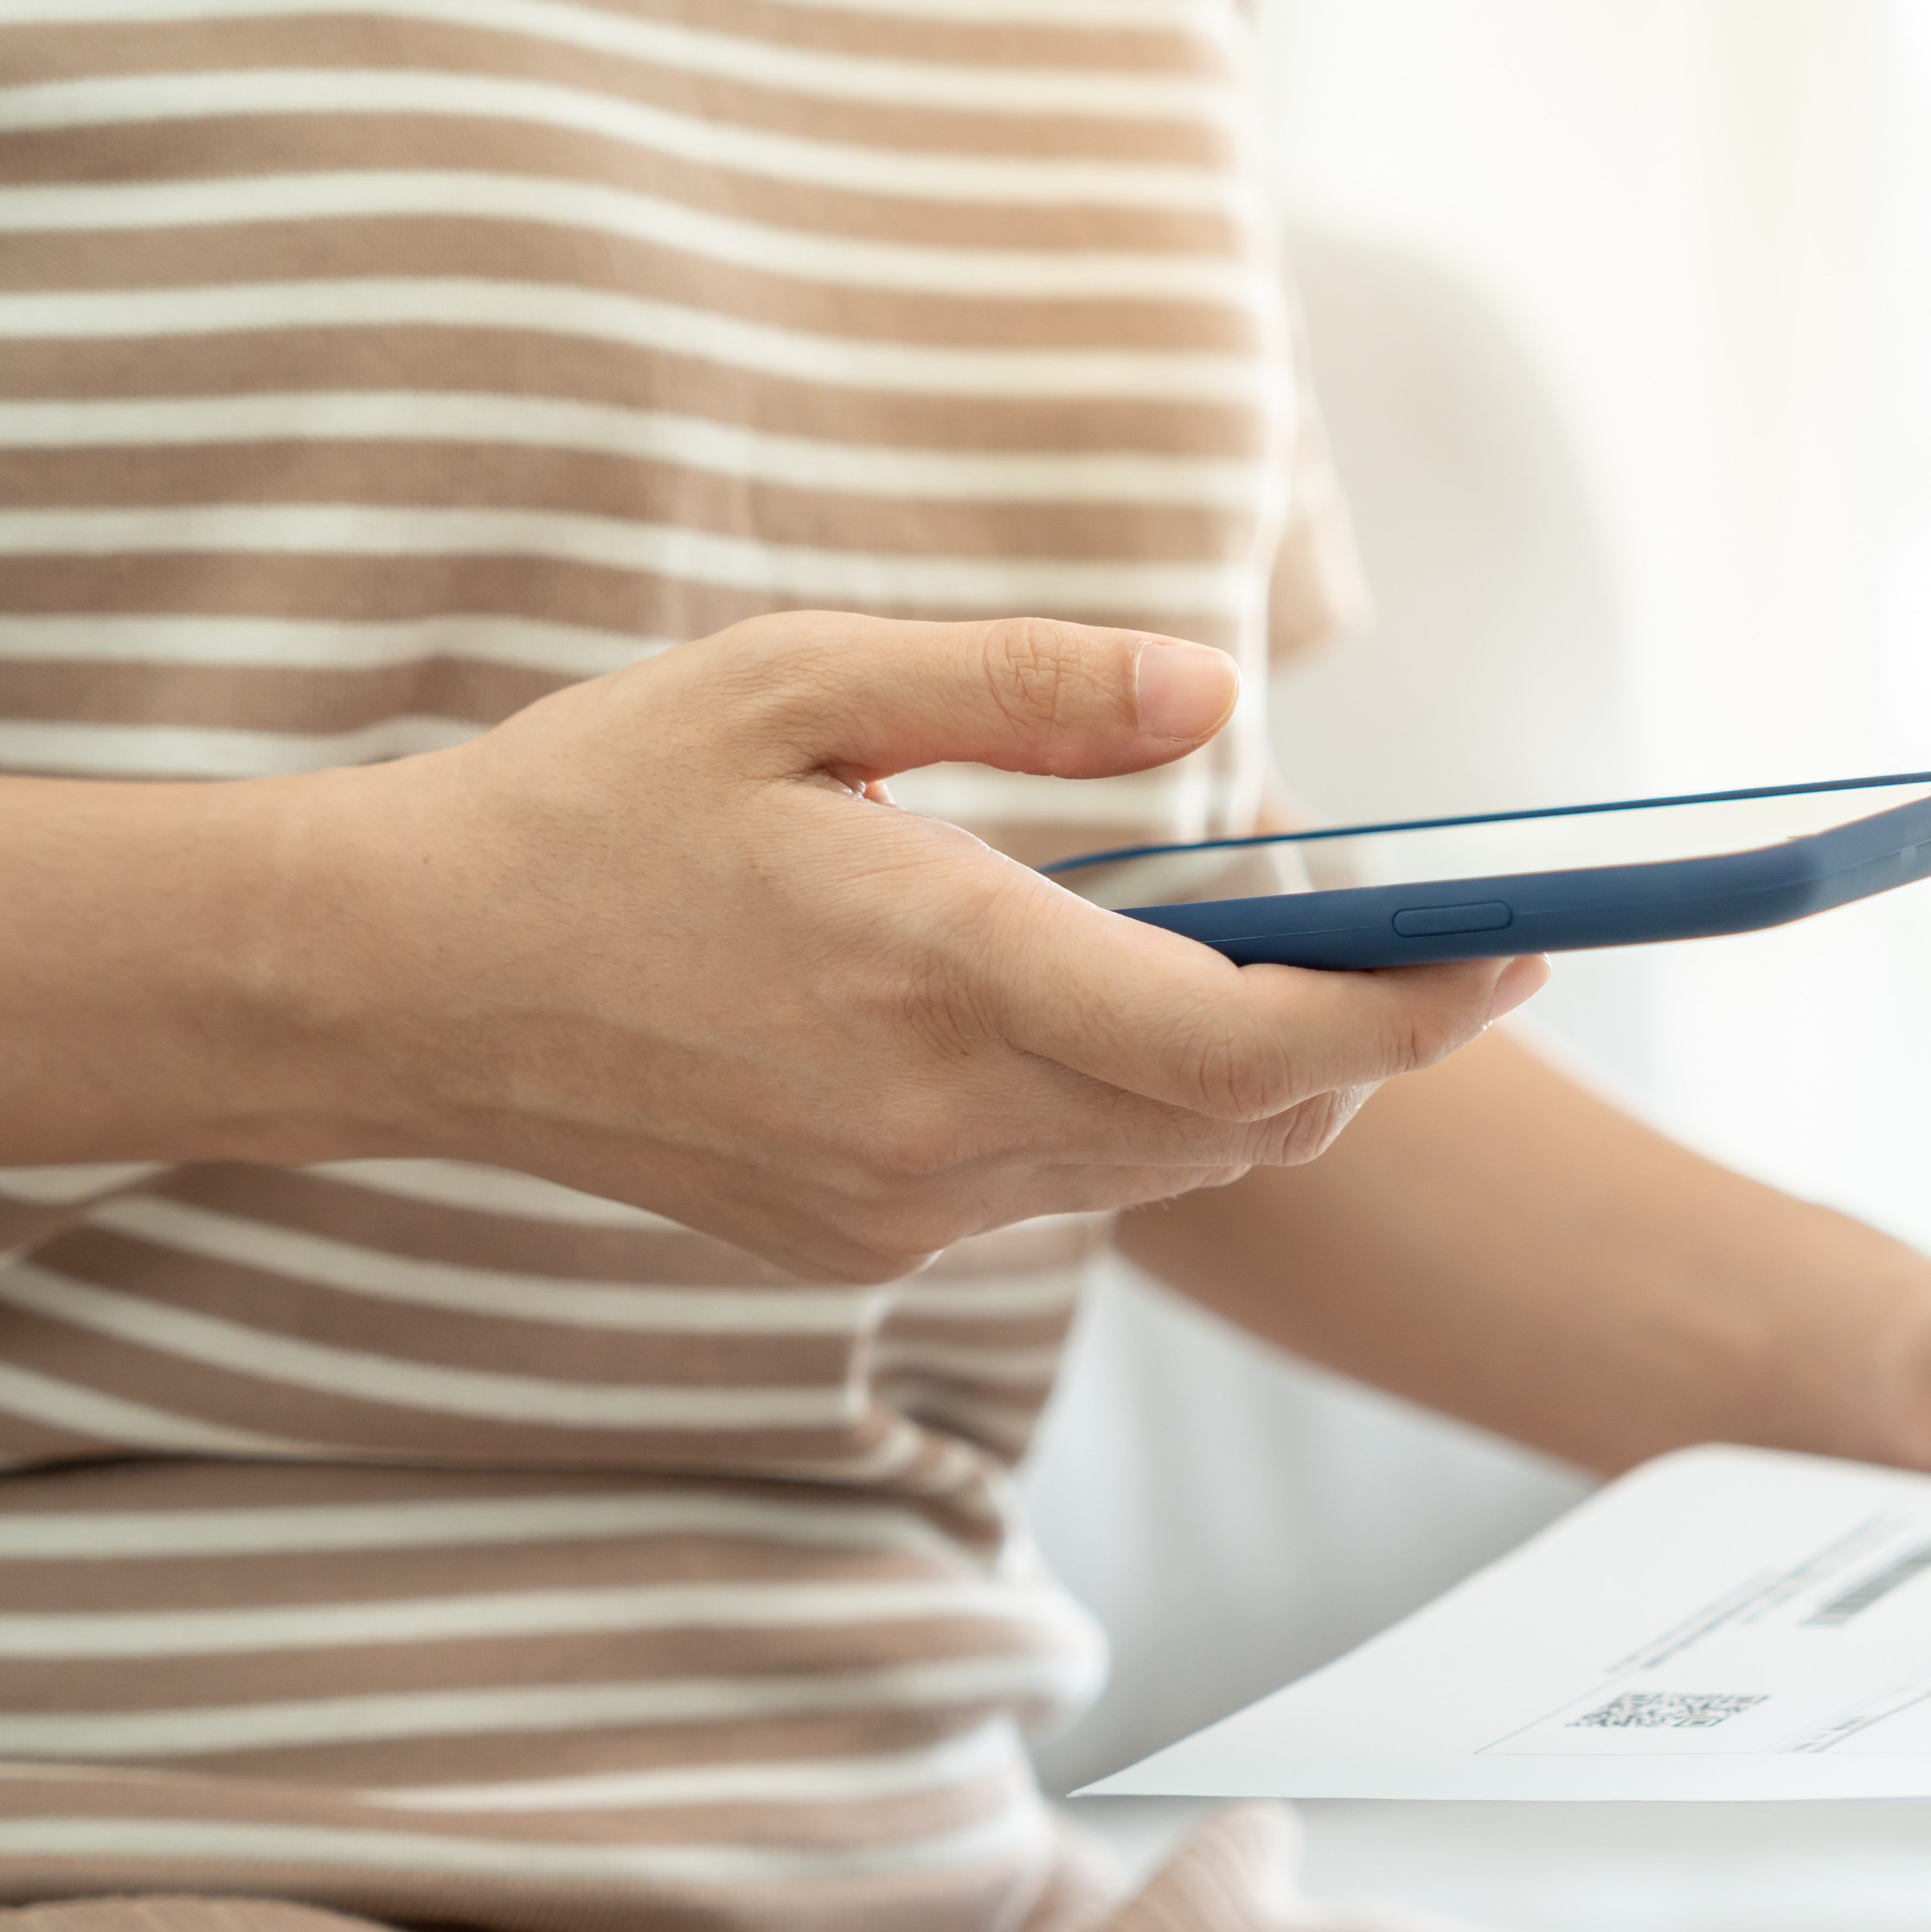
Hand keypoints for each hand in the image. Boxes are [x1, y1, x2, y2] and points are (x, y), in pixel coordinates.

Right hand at [281, 611, 1544, 1278]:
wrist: (409, 986)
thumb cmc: (597, 806)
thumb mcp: (800, 680)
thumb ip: (1023, 685)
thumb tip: (1217, 699)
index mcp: (939, 971)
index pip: (1252, 1038)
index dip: (1415, 1010)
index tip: (1521, 953)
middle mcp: (938, 1123)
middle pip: (1244, 1126)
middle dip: (1372, 1051)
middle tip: (1445, 954)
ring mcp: (901, 1212)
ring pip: (1166, 1175)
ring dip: (1256, 1089)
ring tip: (1286, 976)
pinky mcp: (862, 1250)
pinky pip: (1060, 1195)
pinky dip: (1130, 1121)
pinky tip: (1101, 1026)